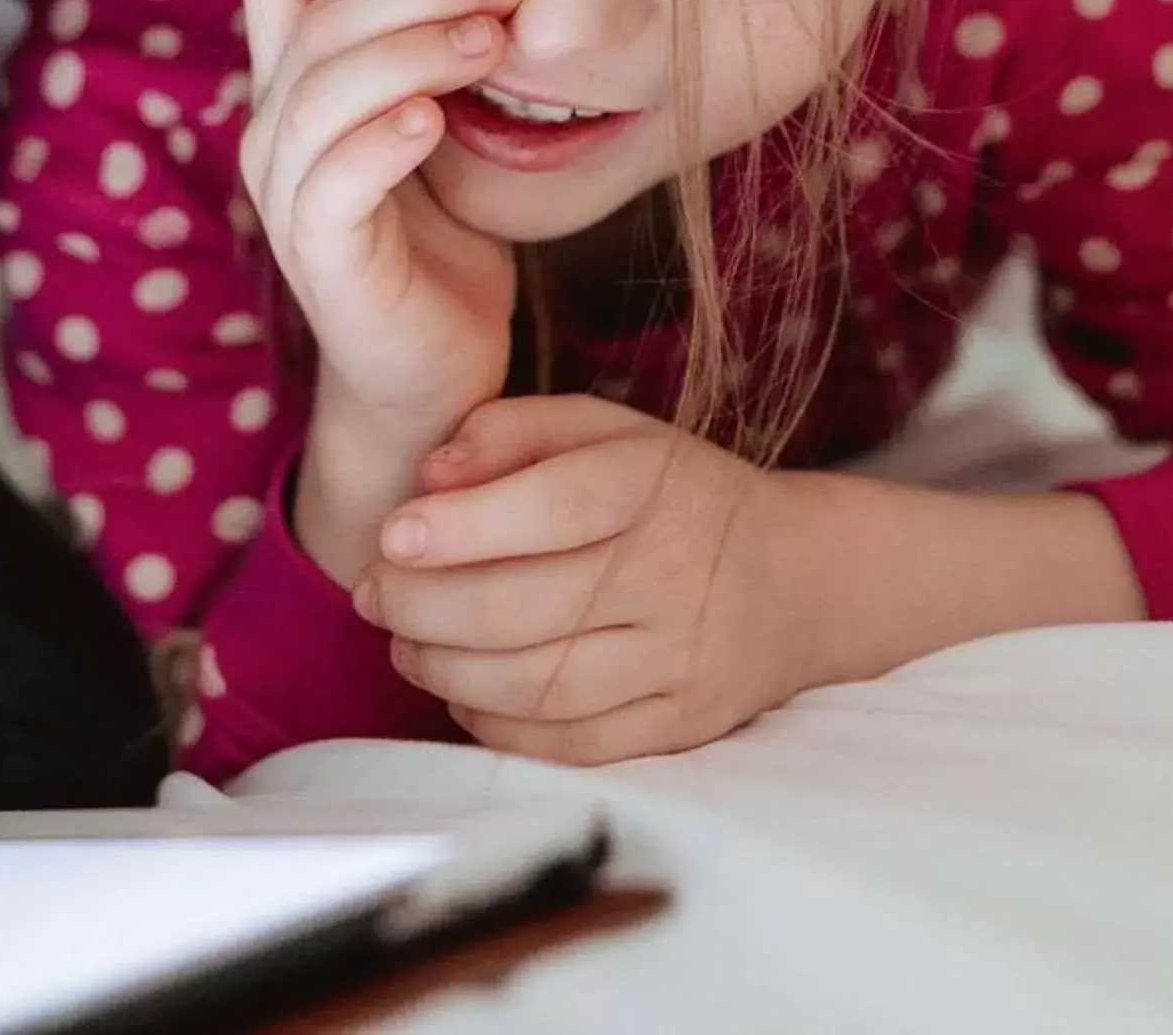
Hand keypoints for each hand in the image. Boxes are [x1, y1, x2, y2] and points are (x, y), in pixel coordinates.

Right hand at [240, 0, 524, 571]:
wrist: (434, 377)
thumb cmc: (443, 243)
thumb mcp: (439, 124)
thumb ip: (436, 51)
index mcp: (296, 87)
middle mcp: (274, 132)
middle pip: (309, 21)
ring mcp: (288, 199)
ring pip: (321, 92)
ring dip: (410, 49)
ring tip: (492, 38)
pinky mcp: (319, 260)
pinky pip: (331, 184)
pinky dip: (382, 140)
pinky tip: (436, 122)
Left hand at [352, 395, 828, 764]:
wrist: (799, 578)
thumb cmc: (676, 493)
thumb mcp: (609, 430)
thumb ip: (515, 430)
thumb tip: (431, 473)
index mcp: (655, 485)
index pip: (550, 508)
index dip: (459, 527)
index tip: (392, 535)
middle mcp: (673, 575)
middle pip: (522, 609)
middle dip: (421, 606)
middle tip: (374, 594)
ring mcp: (679, 660)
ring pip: (535, 684)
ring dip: (444, 669)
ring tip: (405, 641)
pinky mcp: (679, 726)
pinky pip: (567, 743)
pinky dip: (494, 723)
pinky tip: (463, 691)